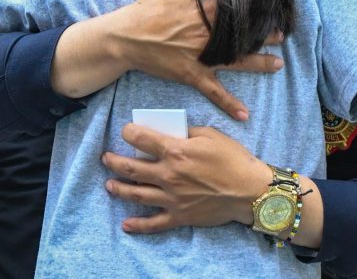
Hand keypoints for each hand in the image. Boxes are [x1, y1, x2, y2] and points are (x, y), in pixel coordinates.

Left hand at [101, 125, 271, 231]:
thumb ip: (186, 132)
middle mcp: (168, 175)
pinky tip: (126, 224)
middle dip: (114, 161)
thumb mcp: (210, 135)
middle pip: (131, 168)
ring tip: (109, 184)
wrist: (250, 190)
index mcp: (175, 151)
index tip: (126, 131)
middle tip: (107, 158)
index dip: (129, 132)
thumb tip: (172, 132)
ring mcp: (171, 198)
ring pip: (136, 194)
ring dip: (118, 188)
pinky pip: (154, 223)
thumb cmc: (233, 159)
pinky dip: (138, 225)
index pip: (141, 139)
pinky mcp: (179, 216)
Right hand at [113, 0, 283, 120]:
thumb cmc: (143, 10)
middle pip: (242, 33)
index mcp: (202, 9)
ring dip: (258, 62)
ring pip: (236, 60)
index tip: (267, 6)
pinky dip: (229, 103)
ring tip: (278, 63)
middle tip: (281, 34)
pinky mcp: (191, 74)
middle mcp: (206, 33)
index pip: (235, 6)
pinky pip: (213, 91)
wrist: (125, 37)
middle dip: (263, 34)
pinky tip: (244, 114)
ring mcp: (200, 55)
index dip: (252, 6)